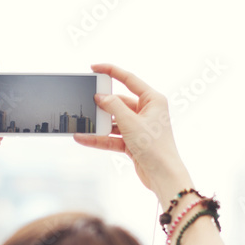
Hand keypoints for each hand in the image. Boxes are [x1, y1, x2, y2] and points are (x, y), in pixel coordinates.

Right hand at [73, 63, 188, 199]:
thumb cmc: (155, 147)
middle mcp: (147, 112)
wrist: (163, 176)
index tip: (94, 68)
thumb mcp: (130, 123)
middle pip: (119, 103)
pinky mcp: (133, 143)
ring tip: (82, 124)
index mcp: (153, 100)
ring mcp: (140, 128)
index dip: (111, 71)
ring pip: (114, 122)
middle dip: (102, 106)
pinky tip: (83, 138)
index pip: (129, 80)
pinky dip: (100, 139)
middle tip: (86, 102)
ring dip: (99, 125)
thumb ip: (113, 106)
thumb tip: (100, 96)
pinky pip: (113, 137)